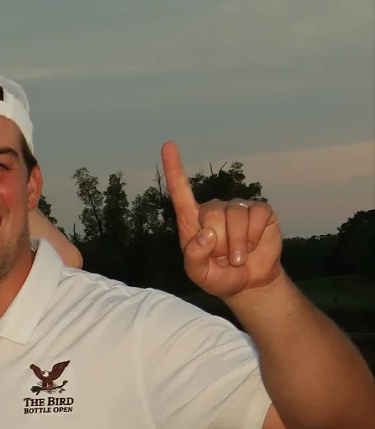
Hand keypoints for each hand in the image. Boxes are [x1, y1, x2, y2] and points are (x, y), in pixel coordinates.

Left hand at [162, 141, 283, 298]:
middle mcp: (213, 209)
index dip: (174, 168)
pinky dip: (255, 236)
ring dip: (237, 244)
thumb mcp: (198, 273)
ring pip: (235, 216)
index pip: (180, 190)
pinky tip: (253, 246)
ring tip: (237, 258)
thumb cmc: (218, 276)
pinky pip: (257, 216)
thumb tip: (206, 233)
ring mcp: (237, 208)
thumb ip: (194, 256)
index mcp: (192, 220)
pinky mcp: (260, 212)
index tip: (168, 145)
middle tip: (223, 259)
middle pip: (211, 213)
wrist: (249, 283)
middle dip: (219, 242)